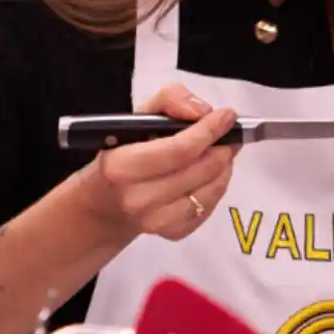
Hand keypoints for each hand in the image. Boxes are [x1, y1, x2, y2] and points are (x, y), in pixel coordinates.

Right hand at [82, 83, 239, 241]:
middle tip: (230, 133)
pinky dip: (217, 186)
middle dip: (223, 147)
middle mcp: (138, 199)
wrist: (104, 204)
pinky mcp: (172, 233)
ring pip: (211, 189)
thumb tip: (202, 111)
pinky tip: (210, 174)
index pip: (180, 149)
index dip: (209, 131)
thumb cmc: (120, 152)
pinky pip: (209, 207)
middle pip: (201, 169)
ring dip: (224, 166)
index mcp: (122, 166)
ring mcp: (156, 221)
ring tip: (222, 151)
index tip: (227, 115)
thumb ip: (169, 100)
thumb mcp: (137, 117)